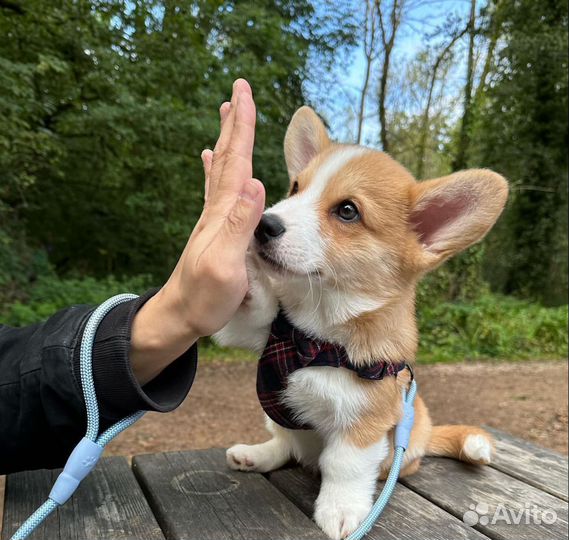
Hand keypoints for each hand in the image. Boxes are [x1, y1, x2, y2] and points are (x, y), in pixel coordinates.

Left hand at [130, 79, 264, 384]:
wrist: (179, 315)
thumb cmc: (205, 297)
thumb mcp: (226, 266)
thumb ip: (240, 226)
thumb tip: (255, 182)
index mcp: (223, 213)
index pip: (236, 162)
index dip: (241, 127)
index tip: (243, 93)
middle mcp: (217, 209)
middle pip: (229, 157)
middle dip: (235, 122)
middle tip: (238, 90)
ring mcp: (213, 218)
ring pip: (223, 169)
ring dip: (228, 139)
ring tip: (226, 115)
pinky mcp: (213, 230)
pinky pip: (215, 190)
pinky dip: (215, 169)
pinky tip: (210, 159)